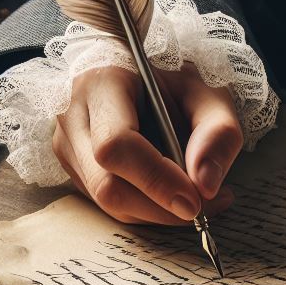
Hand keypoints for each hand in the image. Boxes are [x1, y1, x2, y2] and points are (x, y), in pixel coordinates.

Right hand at [52, 63, 242, 224]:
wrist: (139, 72)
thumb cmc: (172, 80)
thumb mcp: (208, 91)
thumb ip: (218, 132)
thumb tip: (205, 185)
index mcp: (100, 84)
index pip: (115, 145)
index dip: (155, 179)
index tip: (195, 199)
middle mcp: (73, 117)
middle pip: (107, 184)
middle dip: (161, 207)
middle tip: (207, 206)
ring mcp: (67, 147)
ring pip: (107, 202)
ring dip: (158, 212)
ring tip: (199, 198)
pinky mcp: (75, 169)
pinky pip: (109, 204)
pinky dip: (147, 208)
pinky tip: (174, 194)